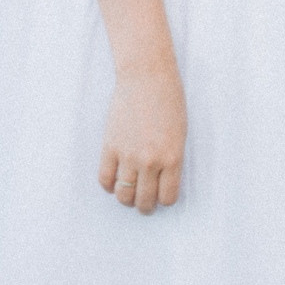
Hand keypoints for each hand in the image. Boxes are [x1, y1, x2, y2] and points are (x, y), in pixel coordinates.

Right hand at [99, 62, 185, 213]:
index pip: (167, 196)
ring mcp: (128, 155)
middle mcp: (150, 161)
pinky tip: (114, 182)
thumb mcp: (180, 133)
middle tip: (144, 204)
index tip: (162, 199)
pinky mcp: (109, 147)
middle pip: (144, 200)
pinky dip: (109, 186)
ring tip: (129, 196)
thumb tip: (162, 182)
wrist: (147, 78)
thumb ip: (171, 159)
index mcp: (172, 157)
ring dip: (126, 199)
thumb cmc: (169, 101)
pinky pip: (105, 179)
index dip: (164, 201)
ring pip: (123, 194)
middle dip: (145, 206)